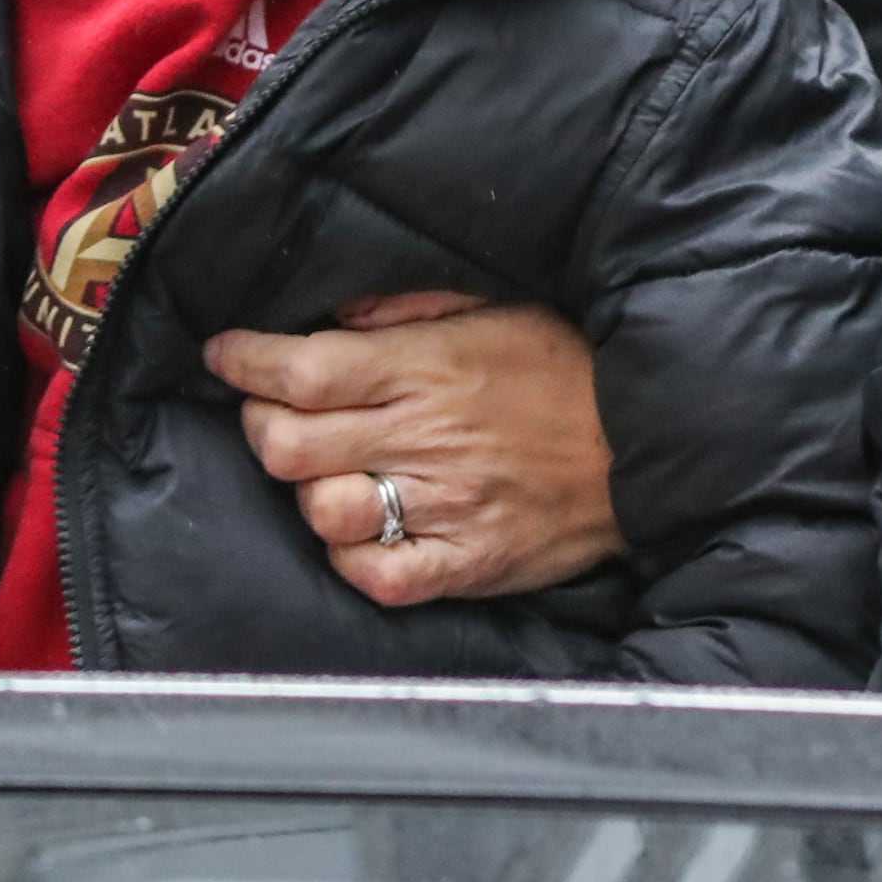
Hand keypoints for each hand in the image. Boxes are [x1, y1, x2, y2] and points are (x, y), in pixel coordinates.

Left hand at [207, 294, 622, 608]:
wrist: (654, 443)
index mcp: (428, 366)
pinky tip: (362, 532)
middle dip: (262, 424)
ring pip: (321, 510)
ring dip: (308, 491)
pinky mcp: (468, 561)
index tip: (227, 355)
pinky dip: (351, 558)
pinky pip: (377, 576)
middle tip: (276, 413)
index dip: (246, 362)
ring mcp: (446, 505)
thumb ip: (413, 305)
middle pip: (288, 443)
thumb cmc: (572, 369)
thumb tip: (338, 312)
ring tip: (330, 473)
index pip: (301, 369)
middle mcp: (426, 436)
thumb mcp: (502, 306)